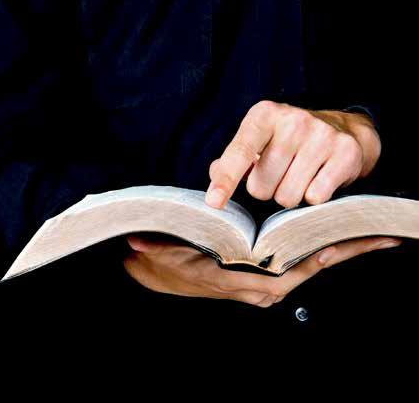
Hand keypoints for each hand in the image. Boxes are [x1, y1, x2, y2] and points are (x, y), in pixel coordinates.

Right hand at [123, 235, 400, 306]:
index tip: (340, 245)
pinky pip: (297, 265)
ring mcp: (260, 284)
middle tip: (381, 236)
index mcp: (237, 282)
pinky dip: (321, 251)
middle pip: (308, 270)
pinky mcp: (261, 277)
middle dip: (344, 253)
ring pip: (307, 268)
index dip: (316, 260)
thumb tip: (139, 242)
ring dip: (338, 252)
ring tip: (370, 234)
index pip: (286, 274)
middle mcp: (255, 287)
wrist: (154, 272)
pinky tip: (337, 236)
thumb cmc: (160, 262)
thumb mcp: (159, 255)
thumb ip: (156, 249)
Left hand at [205, 101, 380, 208]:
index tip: (213, 202)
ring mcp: (322, 136)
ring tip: (298, 175)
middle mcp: (293, 121)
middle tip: (279, 173)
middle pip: (260, 186)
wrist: (342, 129)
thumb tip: (216, 173)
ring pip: (287, 197)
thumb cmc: (287, 139)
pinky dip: (313, 196)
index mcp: (264, 115)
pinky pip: (315, 198)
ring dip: (288, 195)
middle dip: (265, 189)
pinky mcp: (346, 153)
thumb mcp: (256, 140)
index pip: (240, 153)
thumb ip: (232, 159)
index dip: (226, 180)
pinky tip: (318, 178)